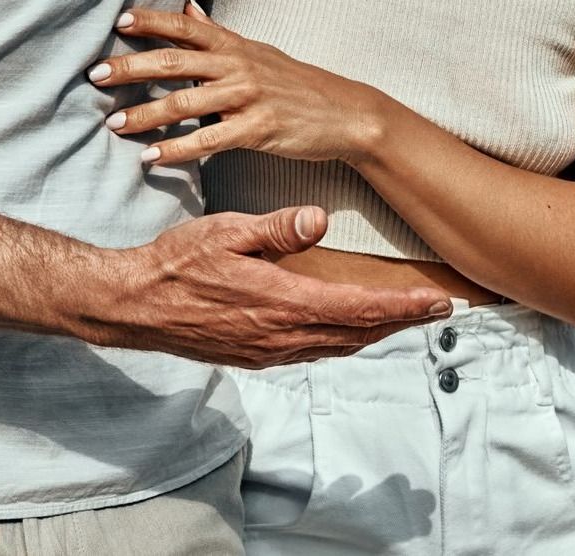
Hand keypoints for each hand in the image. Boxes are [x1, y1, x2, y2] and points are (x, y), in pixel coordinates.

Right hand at [86, 205, 449, 366]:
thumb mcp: (225, 231)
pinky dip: (345, 341)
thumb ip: (274, 229)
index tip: (436, 301)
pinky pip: (315, 352)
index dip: (401, 306)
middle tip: (438, 308)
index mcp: (280, 302)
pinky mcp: (257, 356)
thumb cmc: (177, 262)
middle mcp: (281, 335)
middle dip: (402, 321)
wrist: (136, 306)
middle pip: (358, 333)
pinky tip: (351, 330)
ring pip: (339, 346)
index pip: (357, 308)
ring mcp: (270, 351)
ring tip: (405, 318)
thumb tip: (318, 219)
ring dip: (376, 333)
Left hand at [91, 3, 381, 167]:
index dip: (152, 21)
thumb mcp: (256, 50)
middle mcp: (238, 66)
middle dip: (131, 67)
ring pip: (186, 103)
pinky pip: (209, 140)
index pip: (186, 26)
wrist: (343, 113)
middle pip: (175, 62)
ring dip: (146, 114)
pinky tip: (152, 157)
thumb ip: (217, 32)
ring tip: (113, 123)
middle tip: (94, 74)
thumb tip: (188, 5)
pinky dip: (177, 149)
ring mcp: (247, 97)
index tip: (118, 19)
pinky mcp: (257, 129)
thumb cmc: (294, 82)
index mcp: (234, 45)